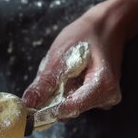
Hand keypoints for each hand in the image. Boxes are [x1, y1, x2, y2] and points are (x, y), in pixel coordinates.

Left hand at [22, 2, 124, 119]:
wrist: (107, 26)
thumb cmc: (85, 34)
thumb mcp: (60, 54)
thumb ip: (45, 81)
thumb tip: (28, 103)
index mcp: (102, 84)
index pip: (72, 108)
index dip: (48, 111)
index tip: (30, 111)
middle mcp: (108, 97)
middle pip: (71, 110)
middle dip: (53, 99)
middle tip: (45, 79)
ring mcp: (106, 98)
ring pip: (72, 107)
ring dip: (59, 94)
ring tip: (61, 71)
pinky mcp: (100, 97)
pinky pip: (77, 101)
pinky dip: (66, 91)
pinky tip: (68, 76)